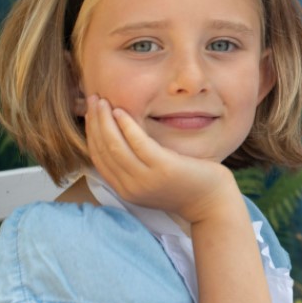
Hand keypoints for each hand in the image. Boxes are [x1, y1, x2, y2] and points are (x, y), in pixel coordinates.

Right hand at [84, 95, 237, 223]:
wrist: (212, 203)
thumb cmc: (185, 186)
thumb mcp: (152, 179)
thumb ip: (134, 165)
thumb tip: (117, 139)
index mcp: (125, 189)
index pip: (98, 158)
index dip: (91, 133)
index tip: (89, 113)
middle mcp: (131, 186)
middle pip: (103, 150)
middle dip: (94, 122)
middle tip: (92, 99)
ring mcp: (146, 179)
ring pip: (114, 145)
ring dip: (104, 120)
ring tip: (102, 101)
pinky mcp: (163, 168)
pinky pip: (138, 143)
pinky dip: (126, 126)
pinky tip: (121, 111)